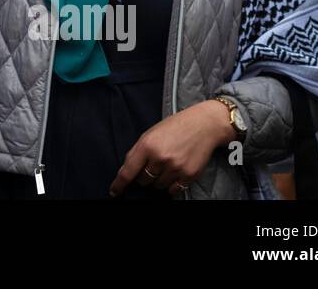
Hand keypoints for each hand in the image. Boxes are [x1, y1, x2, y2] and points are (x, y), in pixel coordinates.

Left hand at [109, 100, 236, 195]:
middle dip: (145, 176)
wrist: (203, 125)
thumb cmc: (174, 127)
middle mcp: (160, 158)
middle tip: (154, 164)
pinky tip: (175, 172)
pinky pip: (173, 190)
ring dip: (159, 179)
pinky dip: (172, 185)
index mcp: (147, 145)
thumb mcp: (150, 134)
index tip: (114, 192)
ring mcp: (175, 167)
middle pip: (143, 181)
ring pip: (158, 186)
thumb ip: (137, 152)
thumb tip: (125, 170)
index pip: (128, 171)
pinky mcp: (189, 175)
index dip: (119, 184)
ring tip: (168, 164)